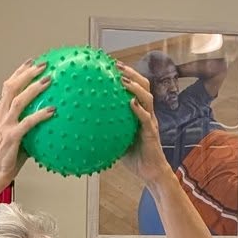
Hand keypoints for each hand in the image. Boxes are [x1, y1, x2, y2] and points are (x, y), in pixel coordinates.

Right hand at [0, 60, 52, 190]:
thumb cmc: (4, 161)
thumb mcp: (17, 139)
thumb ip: (28, 129)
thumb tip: (47, 124)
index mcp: (0, 115)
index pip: (8, 87)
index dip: (19, 73)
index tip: (31, 63)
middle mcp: (1, 117)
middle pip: (11, 87)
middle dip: (27, 73)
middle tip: (42, 65)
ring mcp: (5, 127)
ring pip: (18, 100)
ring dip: (33, 88)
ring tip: (48, 80)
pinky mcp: (11, 138)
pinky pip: (27, 123)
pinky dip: (39, 115)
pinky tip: (51, 111)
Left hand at [116, 63, 173, 186]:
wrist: (151, 172)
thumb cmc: (135, 157)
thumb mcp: (117, 140)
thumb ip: (107, 129)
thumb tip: (85, 124)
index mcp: (140, 113)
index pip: (135, 89)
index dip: (127, 75)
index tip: (112, 65)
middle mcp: (147, 114)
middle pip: (143, 86)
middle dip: (131, 73)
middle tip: (116, 65)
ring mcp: (150, 122)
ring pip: (147, 98)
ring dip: (135, 87)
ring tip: (123, 79)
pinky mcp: (152, 133)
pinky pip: (146, 118)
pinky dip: (139, 109)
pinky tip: (131, 103)